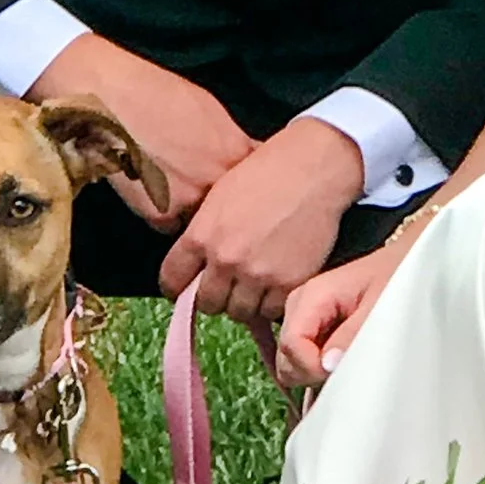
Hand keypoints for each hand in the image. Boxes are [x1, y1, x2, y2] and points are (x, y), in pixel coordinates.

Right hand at [29, 34, 252, 228]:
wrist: (108, 97)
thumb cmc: (157, 93)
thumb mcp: (209, 111)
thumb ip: (232, 142)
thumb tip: (247, 157)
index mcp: (235, 153)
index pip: (258, 184)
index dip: (248, 187)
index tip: (241, 186)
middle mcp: (218, 181)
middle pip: (231, 208)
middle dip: (222, 203)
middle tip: (196, 183)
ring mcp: (190, 202)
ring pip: (201, 220)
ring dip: (193, 211)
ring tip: (170, 183)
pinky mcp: (159, 215)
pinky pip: (171, 224)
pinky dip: (164, 213)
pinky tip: (150, 188)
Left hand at [159, 117, 364, 326]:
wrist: (312, 170)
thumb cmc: (267, 172)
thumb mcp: (218, 195)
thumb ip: (203, 233)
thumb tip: (197, 262)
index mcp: (202, 236)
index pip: (172, 280)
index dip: (177, 287)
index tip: (183, 289)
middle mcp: (226, 259)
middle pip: (207, 303)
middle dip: (214, 296)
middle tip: (227, 285)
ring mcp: (258, 274)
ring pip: (240, 313)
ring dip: (244, 302)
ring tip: (254, 283)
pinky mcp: (288, 283)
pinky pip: (271, 311)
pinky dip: (272, 303)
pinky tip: (275, 284)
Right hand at [276, 235, 412, 390]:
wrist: (406, 263)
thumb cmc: (396, 278)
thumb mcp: (380, 306)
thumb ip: (352, 335)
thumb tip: (326, 365)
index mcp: (313, 295)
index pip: (290, 344)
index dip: (311, 367)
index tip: (339, 372)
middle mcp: (300, 304)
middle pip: (285, 357)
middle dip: (311, 372)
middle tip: (347, 366)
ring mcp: (303, 316)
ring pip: (291, 361)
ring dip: (315, 371)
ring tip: (348, 361)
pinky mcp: (311, 327)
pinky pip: (303, 358)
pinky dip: (319, 368)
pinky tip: (343, 361)